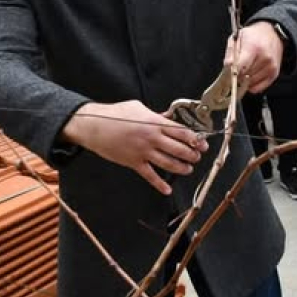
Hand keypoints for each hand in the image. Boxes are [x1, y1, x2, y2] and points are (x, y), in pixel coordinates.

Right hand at [62, 101, 208, 194]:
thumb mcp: (138, 107)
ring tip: (188, 169)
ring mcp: (143, 151)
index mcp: (155, 122)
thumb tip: (167, 117)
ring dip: (181, 168)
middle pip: (179, 149)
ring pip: (168, 163)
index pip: (181, 132)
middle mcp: (152, 138)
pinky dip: (159, 184)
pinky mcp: (133, 162)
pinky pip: (150, 176)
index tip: (202, 144)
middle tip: (197, 157)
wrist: (94, 126)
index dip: (195, 139)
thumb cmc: (115, 114)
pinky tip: (167, 189)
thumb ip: (155, 114)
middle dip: (192, 154)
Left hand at [223, 21, 283, 93]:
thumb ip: (230, 52)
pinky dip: (252, 85)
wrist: (273, 34)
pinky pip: (258, 88)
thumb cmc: (254, 35)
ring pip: (250, 83)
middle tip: (236, 67)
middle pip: (244, 76)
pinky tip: (250, 76)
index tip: (228, 72)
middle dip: (237, 74)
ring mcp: (271, 67)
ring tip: (246, 68)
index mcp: (254, 47)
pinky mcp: (274, 74)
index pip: (240, 67)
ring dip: (244, 79)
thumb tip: (227, 67)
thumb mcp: (238, 37)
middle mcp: (264, 58)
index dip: (232, 71)